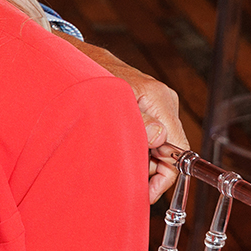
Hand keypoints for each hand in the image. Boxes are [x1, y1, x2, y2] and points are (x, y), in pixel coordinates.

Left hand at [63, 37, 188, 202]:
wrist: (73, 57)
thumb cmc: (88, 75)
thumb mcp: (110, 100)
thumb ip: (135, 121)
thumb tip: (158, 138)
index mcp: (160, 98)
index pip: (178, 147)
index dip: (165, 174)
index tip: (148, 192)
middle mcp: (163, 100)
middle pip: (169, 148)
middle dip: (150, 168)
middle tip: (126, 180)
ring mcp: (155, 102)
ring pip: (157, 143)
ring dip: (141, 157)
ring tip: (116, 162)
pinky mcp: (145, 104)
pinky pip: (148, 133)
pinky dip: (135, 145)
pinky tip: (117, 149)